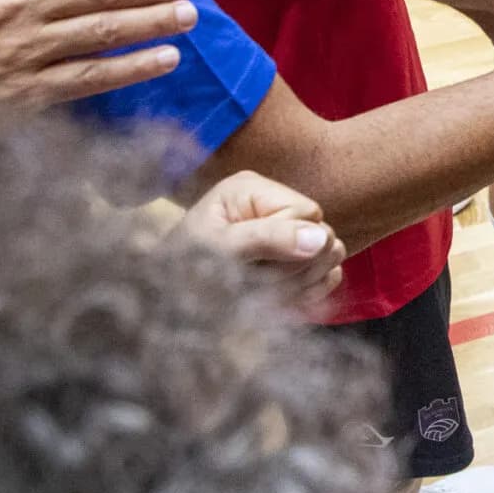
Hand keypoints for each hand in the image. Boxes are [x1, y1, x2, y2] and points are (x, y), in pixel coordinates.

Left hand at [178, 170, 344, 309]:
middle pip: (323, 235)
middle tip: (256, 283)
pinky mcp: (292, 260)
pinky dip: (308, 294)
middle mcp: (273, 206)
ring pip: (329, 259)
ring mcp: (285, 233)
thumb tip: (321, 238)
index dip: (292, 245)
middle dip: (296, 268)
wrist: (164, 303)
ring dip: (300, 284)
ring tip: (260, 293)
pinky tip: (277, 301)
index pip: (307, 213)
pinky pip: (326, 276)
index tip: (257, 265)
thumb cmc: (181, 270)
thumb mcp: (219, 249)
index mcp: (252, 190)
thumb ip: (267, 239)